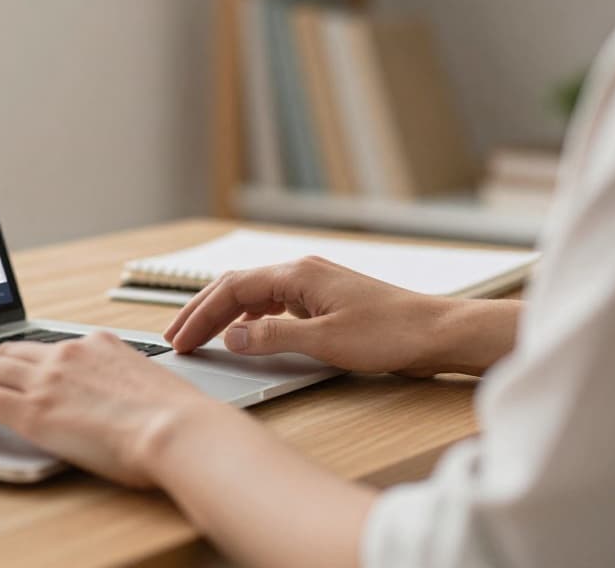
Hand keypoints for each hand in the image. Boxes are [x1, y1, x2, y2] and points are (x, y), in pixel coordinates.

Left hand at [0, 331, 218, 486]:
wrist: (178, 430)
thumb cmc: (178, 421)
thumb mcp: (150, 388)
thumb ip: (124, 387)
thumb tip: (122, 405)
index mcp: (99, 344)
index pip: (48, 346)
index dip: (24, 361)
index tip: (15, 372)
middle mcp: (68, 353)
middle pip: (10, 350)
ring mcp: (48, 378)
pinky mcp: (33, 409)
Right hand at [163, 256, 513, 376]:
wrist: (438, 332)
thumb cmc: (391, 334)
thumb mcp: (327, 342)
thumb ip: (274, 338)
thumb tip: (232, 338)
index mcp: (298, 274)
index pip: (232, 289)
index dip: (200, 315)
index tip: (180, 340)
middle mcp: (302, 272)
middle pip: (236, 287)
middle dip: (203, 311)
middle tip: (176, 337)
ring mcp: (314, 284)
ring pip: (253, 294)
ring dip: (224, 315)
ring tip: (200, 337)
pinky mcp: (325, 300)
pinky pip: (273, 303)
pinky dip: (249, 319)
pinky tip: (245, 336)